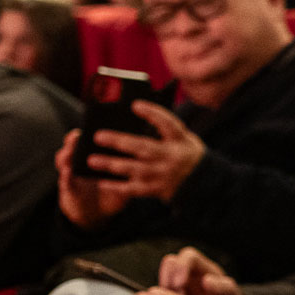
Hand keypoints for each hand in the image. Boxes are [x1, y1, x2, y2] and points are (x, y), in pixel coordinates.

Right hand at [56, 131, 130, 227]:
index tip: (94, 122)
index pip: (89, 140)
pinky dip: (66, 177)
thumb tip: (145, 150)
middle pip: (74, 147)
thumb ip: (129, 165)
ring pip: (64, 160)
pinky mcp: (68, 189)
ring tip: (70, 150)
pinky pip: (65, 182)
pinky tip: (67, 171)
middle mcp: (79, 161)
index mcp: (94, 156)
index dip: (89, 130)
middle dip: (74, 140)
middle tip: (78, 134)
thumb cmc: (112, 190)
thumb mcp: (123, 177)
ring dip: (66, 155)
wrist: (97, 212)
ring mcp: (71, 174)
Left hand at [83, 103, 206, 202]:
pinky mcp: (156, 190)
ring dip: (112, 164)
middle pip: (144, 148)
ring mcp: (163, 175)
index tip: (135, 104)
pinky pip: (134, 189)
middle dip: (120, 142)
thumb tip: (134, 114)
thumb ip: (164, 128)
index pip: (168, 124)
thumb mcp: (183, 138)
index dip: (152, 113)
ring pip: (135, 169)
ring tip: (92, 160)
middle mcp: (172, 157)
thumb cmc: (186, 153)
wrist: (202, 182)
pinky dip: (117, 186)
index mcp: (180, 140)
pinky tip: (102, 181)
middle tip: (98, 136)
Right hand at [156, 246, 242, 294]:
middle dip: (168, 279)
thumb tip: (206, 281)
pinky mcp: (171, 294)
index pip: (189, 256)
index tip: (180, 285)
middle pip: (170, 263)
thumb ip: (223, 287)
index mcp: (205, 267)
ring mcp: (178, 281)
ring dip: (163, 291)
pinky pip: (159, 293)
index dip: (181, 267)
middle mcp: (190, 271)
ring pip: (162, 278)